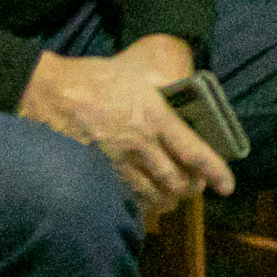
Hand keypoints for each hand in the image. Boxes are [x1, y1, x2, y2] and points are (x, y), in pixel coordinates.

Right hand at [17, 43, 235, 206]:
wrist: (48, 93)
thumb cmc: (93, 78)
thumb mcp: (137, 74)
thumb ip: (162, 89)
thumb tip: (181, 91)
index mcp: (155, 117)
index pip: (194, 151)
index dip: (215, 171)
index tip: (228, 186)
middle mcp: (140, 144)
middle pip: (176, 180)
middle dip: (190, 189)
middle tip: (196, 189)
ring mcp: (116, 162)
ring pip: (151, 193)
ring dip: (167, 199)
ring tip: (173, 198)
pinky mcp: (96, 173)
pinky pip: (124, 197)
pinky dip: (139, 202)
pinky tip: (142, 202)